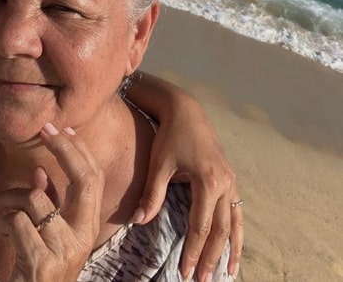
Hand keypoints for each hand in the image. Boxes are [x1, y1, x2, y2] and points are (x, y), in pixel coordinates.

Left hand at [0, 123, 104, 281]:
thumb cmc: (39, 265)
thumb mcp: (49, 232)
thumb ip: (50, 203)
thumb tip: (40, 171)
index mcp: (87, 225)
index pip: (93, 178)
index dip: (78, 149)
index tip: (60, 128)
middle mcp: (83, 237)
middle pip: (83, 180)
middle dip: (63, 149)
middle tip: (44, 130)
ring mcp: (65, 252)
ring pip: (36, 198)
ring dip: (9, 195)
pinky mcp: (42, 264)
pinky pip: (18, 223)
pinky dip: (4, 219)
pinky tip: (2, 227)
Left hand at [133, 95, 242, 280]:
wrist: (186, 110)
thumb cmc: (169, 136)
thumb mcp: (159, 165)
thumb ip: (151, 194)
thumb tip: (137, 221)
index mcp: (208, 181)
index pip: (201, 227)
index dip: (193, 251)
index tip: (185, 272)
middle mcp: (226, 184)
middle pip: (221, 230)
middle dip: (212, 257)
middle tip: (203, 280)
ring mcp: (231, 181)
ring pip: (235, 223)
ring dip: (230, 249)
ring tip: (228, 273)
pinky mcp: (230, 178)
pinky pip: (238, 211)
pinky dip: (237, 231)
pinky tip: (234, 247)